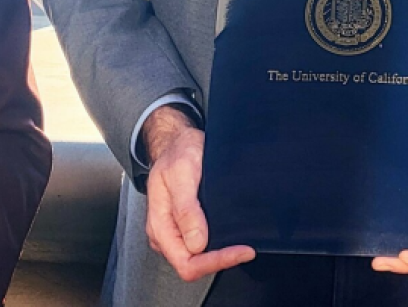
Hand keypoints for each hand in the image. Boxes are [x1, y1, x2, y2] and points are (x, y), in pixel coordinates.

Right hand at [142, 105, 254, 281]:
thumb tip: (196, 243)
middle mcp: (165, 233)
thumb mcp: (182, 173)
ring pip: (198, 257)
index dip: (215, 261)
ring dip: (221, 254)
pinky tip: (232, 237)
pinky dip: (218, 244)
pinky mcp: (185, 225)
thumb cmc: (177, 153)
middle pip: (193, 265)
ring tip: (243, 245)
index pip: (186, 262)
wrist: (176, 142)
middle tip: (247, 250)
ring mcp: (175, 231)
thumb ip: (186, 209)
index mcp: (160, 225)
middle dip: (220, 260)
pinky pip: (201, 245)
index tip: (241, 251)